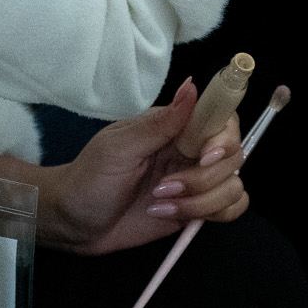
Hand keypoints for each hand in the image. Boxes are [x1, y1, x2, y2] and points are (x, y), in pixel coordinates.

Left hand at [0, 80, 247, 256]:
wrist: (73, 222)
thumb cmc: (90, 178)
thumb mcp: (119, 148)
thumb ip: (161, 123)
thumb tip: (192, 85)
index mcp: (175, 126)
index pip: (222, 118)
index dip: (223, 137)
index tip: (204, 156)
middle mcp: (191, 150)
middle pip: (233, 156)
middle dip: (203, 179)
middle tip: (164, 188)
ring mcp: (196, 181)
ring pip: (233, 186)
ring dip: (202, 201)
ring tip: (161, 204)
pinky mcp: (196, 209)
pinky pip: (231, 208)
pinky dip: (212, 214)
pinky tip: (176, 216)